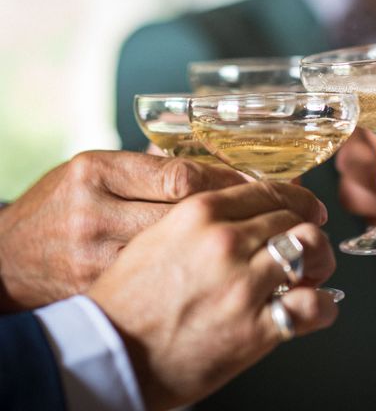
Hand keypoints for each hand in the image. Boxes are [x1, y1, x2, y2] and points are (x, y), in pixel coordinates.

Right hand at [0, 151, 245, 310]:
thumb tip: (211, 163)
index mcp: (96, 173)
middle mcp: (97, 214)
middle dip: (235, 215)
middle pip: (189, 215)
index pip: (181, 176)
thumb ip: (145, 166)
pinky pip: (167, 281)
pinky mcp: (105, 292)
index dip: (225, 180)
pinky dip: (199, 273)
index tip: (250, 183)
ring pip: (183, 252)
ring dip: (224, 247)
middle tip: (269, 213)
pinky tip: (222, 269)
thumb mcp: (90, 171)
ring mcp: (100, 259)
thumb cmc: (56, 208)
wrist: (8, 263)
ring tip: (254, 241)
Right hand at [87, 181, 336, 409]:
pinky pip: (312, 306)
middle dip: (309, 229)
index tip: (306, 206)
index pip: (269, 190)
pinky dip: (323, 306)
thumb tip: (245, 206)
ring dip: (321, 261)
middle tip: (309, 245)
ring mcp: (243, 285)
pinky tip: (317, 308)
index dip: (297, 198)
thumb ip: (202, 217)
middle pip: (293, 217)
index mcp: (200, 213)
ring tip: (314, 273)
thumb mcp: (158, 236)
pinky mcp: (255, 329)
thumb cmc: (128, 298)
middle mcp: (226, 242)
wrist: (110, 352)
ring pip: (311, 250)